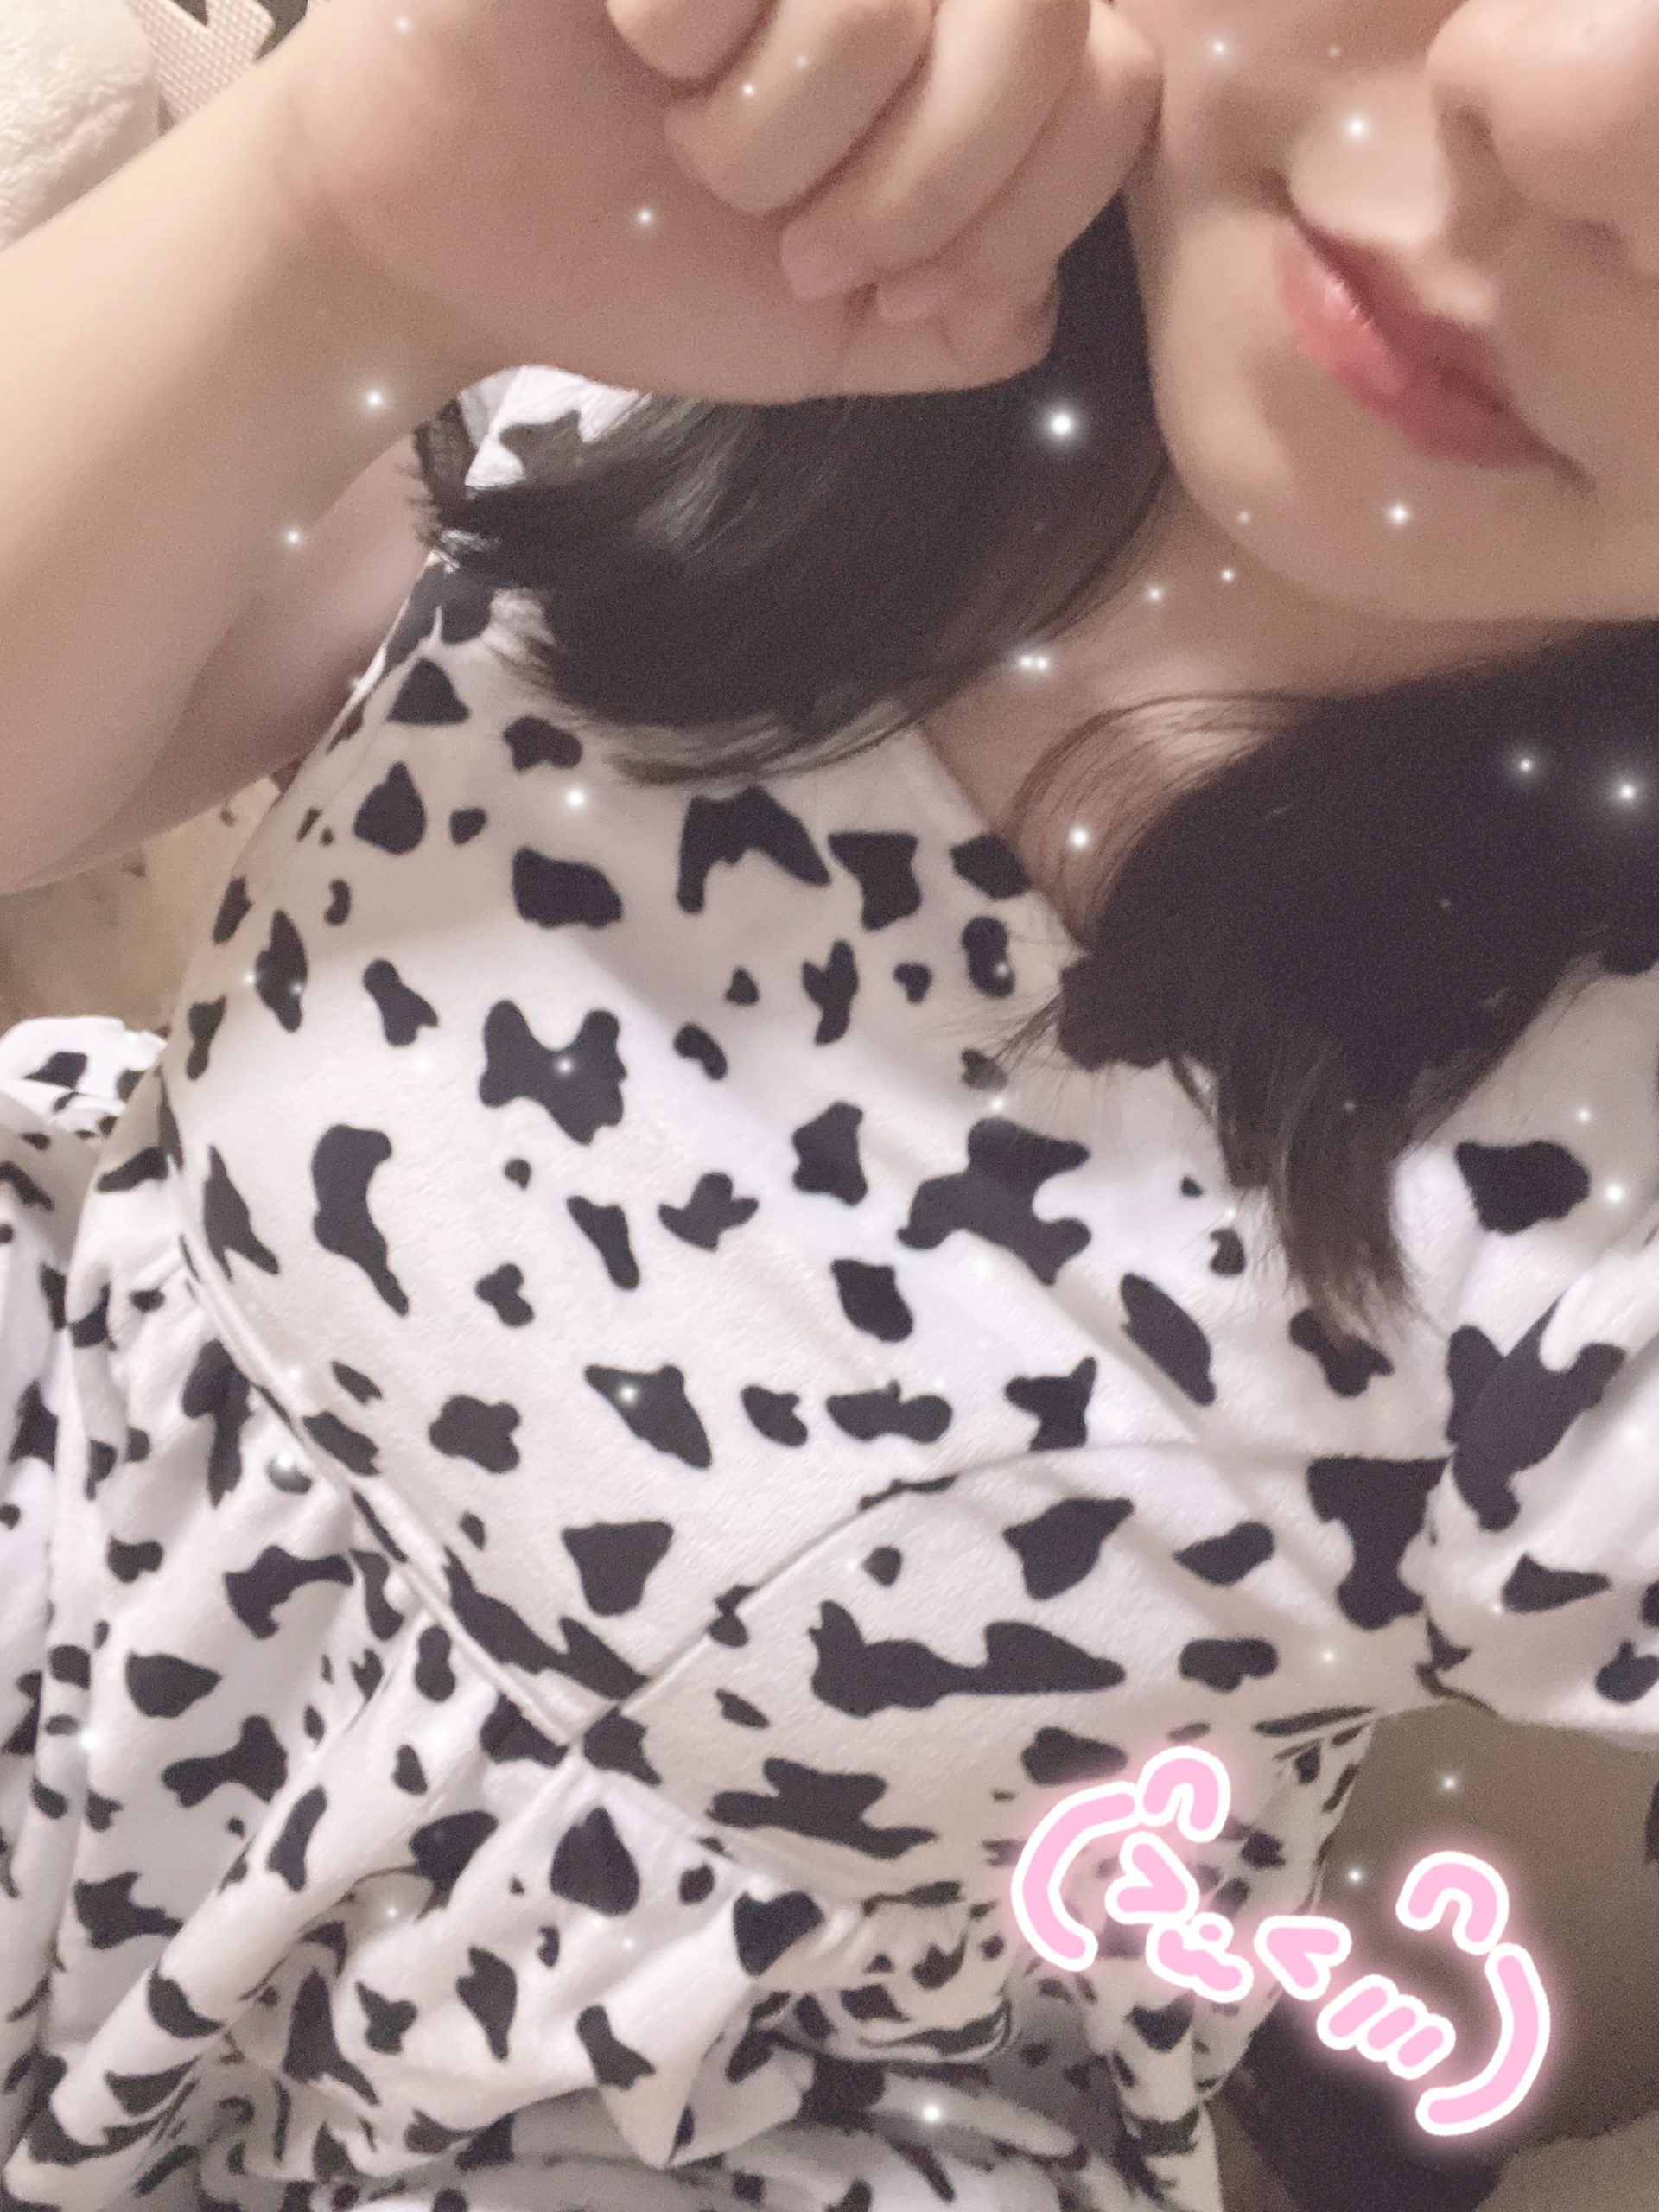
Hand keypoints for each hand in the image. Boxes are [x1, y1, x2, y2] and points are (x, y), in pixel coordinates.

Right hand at [272, 0, 1159, 403]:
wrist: (454, 234)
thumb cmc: (644, 260)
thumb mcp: (830, 334)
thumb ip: (963, 319)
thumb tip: (1036, 293)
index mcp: (967, 41)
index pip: (1115, 85)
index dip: (1017, 215)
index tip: (895, 288)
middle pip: (1035, 19)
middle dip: (909, 187)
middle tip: (789, 235)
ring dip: (770, 131)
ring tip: (687, 142)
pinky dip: (675, 29)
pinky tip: (627, 38)